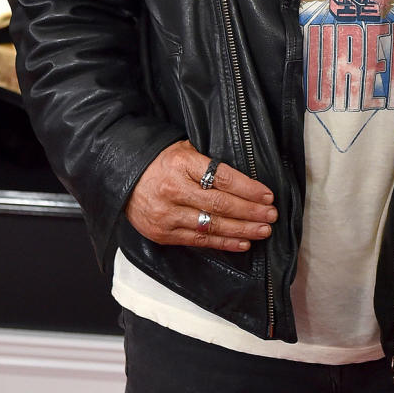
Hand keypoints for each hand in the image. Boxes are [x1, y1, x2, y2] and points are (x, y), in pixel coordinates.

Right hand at [125, 140, 276, 251]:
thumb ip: (209, 162)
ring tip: (263, 230)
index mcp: (182, 163)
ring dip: (242, 230)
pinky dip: (223, 243)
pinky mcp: (162, 234)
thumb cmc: (161, 161)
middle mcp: (173, 190)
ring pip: (211, 225)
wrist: (123, 177)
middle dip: (250, 211)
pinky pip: (198, 241)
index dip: (248, 188)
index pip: (222, 177)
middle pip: (220, 204)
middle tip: (271, 215)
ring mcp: (166, 214)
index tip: (267, 195)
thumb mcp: (184, 149)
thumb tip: (246, 177)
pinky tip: (242, 242)